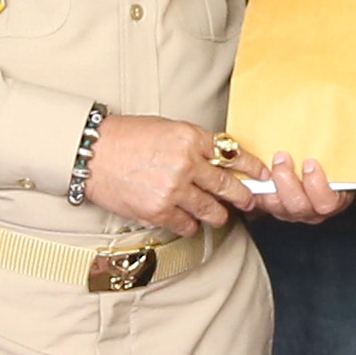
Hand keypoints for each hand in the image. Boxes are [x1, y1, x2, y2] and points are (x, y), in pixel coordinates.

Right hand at [82, 114, 241, 240]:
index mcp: (190, 138)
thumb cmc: (127, 137)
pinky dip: (190, 224)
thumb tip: (221, 160)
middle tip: (249, 201)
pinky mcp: (159, 211)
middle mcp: (186, 164)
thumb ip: (195, 144)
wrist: (93, 153)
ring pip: (212, 211)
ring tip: (219, 214)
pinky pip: (187, 225)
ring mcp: (173, 190)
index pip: (233, 154)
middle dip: (244, 196)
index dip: (252, 167)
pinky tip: (188, 219)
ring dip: (219, 214)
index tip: (262, 174)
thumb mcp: (168, 129)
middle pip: (228, 186)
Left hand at [228, 148, 347, 226]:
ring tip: (271, 160)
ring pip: (278, 206)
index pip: (327, 203)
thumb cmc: (329, 160)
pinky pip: (262, 202)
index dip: (317, 185)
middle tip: (282, 158)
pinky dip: (257, 187)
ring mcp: (290, 211)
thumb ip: (337, 145)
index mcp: (332, 200)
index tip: (310, 163)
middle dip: (288, 182)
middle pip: (298, 206)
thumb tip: (339, 115)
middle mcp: (311, 211)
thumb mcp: (339, 154)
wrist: (314, 166)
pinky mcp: (272, 207)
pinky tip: (257, 169)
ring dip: (272, 183)